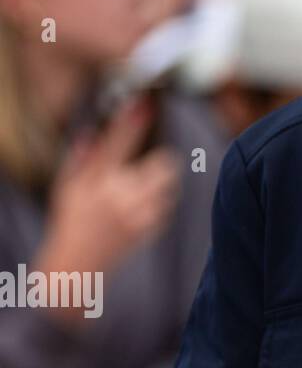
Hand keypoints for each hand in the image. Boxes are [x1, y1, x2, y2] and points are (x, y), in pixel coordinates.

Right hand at [39, 97, 178, 282]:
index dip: (131, 121)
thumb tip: (90, 132)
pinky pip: (165, 207)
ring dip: (161, 186)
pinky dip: (157, 207)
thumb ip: (79, 160)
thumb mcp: (66, 189)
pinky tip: (137, 216)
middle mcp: (118, 193)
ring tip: (139, 196)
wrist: (75, 265)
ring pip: (169, 185)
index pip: (117, 143)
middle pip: (164, 163)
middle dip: (162, 163)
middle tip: (152, 167)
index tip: (144, 102)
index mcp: (96, 180)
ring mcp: (136, 212)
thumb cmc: (70, 221)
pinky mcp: (148, 228)